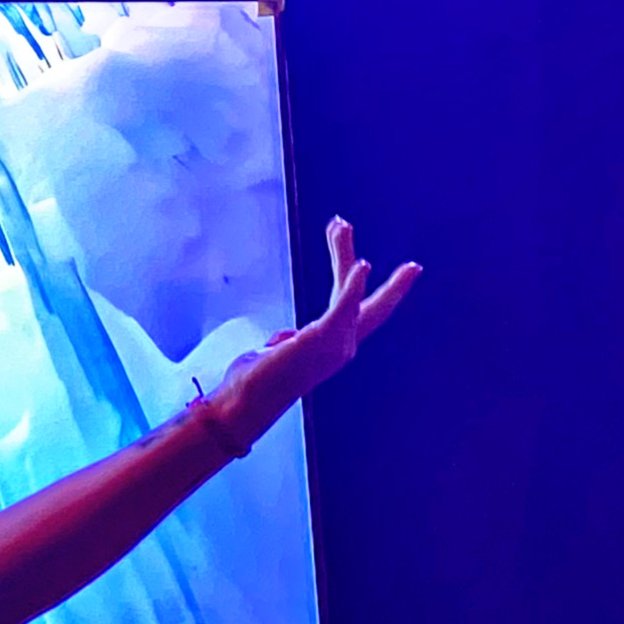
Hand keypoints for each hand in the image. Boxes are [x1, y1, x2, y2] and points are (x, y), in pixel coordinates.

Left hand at [218, 218, 417, 431]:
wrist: (245, 401)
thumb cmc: (255, 382)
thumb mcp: (277, 354)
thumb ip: (289, 342)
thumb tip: (286, 337)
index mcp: (334, 346)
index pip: (356, 307)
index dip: (364, 284)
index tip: (378, 262)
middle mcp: (343, 344)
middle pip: (354, 292)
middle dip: (347, 256)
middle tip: (341, 222)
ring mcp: (336, 343)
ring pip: (348, 289)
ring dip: (342, 254)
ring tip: (339, 224)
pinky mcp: (322, 339)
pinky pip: (345, 306)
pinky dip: (356, 285)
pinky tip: (363, 264)